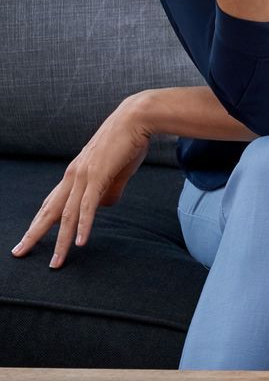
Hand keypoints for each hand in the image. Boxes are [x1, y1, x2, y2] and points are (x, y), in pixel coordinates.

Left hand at [12, 97, 152, 267]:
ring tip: (56, 262)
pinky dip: (84, 226)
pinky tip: (81, 243)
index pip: (51, 203)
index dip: (40, 222)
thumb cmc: (127, 142)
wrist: (136, 118)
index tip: (30, 238)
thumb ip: (109, 190)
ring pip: (67, 215)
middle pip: (49, 211)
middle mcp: (72, 176)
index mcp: (75, 175)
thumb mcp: (116, 171)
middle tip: (19, 253)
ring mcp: (83, 176)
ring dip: (62, 241)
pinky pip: (88, 207)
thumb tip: (104, 207)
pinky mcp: (98, 176)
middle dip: (34, 234)